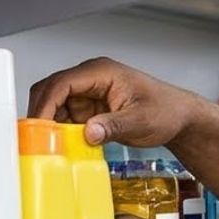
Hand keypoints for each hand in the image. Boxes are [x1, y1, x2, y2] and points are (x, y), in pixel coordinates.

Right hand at [28, 58, 205, 147]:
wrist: (180, 118)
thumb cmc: (167, 111)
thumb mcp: (141, 121)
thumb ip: (113, 126)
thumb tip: (88, 132)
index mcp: (101, 72)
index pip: (61, 83)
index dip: (45, 105)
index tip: (39, 127)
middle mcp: (91, 79)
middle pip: (51, 92)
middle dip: (43, 115)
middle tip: (39, 139)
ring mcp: (90, 93)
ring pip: (56, 106)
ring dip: (53, 126)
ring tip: (54, 146)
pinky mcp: (91, 108)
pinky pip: (68, 118)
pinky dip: (65, 132)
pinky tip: (68, 146)